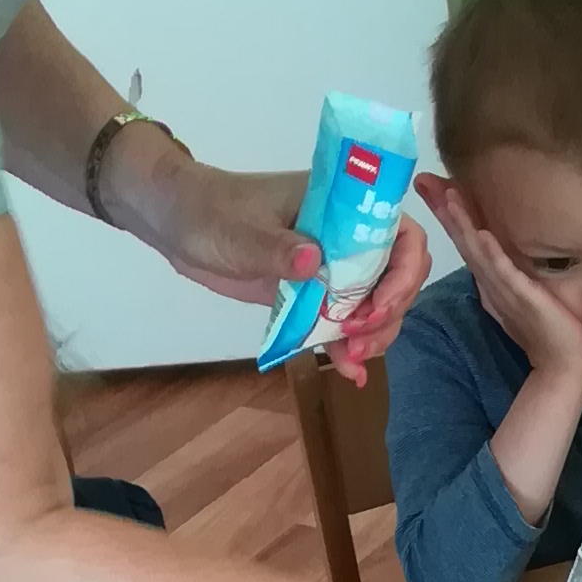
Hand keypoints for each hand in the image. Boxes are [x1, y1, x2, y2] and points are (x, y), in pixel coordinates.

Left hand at [128, 149, 429, 378]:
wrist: (178, 225)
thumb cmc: (210, 211)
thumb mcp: (241, 229)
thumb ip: (277, 246)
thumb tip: (315, 260)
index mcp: (342, 207)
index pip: (401, 235)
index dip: (403, 273)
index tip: (376, 306)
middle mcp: (346, 238)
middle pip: (396, 278)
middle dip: (388, 313)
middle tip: (357, 340)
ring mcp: (331, 269)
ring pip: (374, 305)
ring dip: (373, 336)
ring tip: (352, 358)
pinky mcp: (312, 296)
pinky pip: (341, 324)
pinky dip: (348, 349)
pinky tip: (351, 374)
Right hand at [414, 174, 581, 390]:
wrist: (562, 363)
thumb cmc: (545, 329)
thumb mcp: (520, 293)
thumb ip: (506, 274)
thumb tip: (495, 252)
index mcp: (491, 281)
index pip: (465, 242)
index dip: (449, 215)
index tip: (432, 187)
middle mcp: (492, 284)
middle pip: (464, 242)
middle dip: (447, 212)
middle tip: (427, 183)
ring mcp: (505, 291)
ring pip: (479, 253)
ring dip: (464, 226)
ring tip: (450, 199)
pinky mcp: (524, 299)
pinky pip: (505, 273)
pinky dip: (493, 254)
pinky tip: (482, 236)